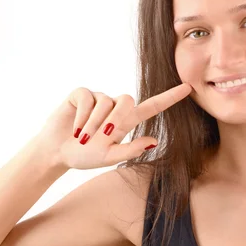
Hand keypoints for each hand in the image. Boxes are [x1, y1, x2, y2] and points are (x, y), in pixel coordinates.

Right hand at [35, 83, 191, 169]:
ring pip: (106, 102)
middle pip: (128, 100)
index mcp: (127, 121)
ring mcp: (98, 98)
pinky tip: (76, 128)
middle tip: (101, 137)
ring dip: (94, 123)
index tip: (188, 88)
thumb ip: (130, 150)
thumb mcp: (109, 157)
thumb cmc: (85, 155)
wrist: (57, 153)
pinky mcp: (81, 94)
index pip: (153, 106)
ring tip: (83, 137)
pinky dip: (82, 116)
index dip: (170, 97)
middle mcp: (115, 106)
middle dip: (115, 119)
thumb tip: (154, 142)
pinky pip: (88, 98)